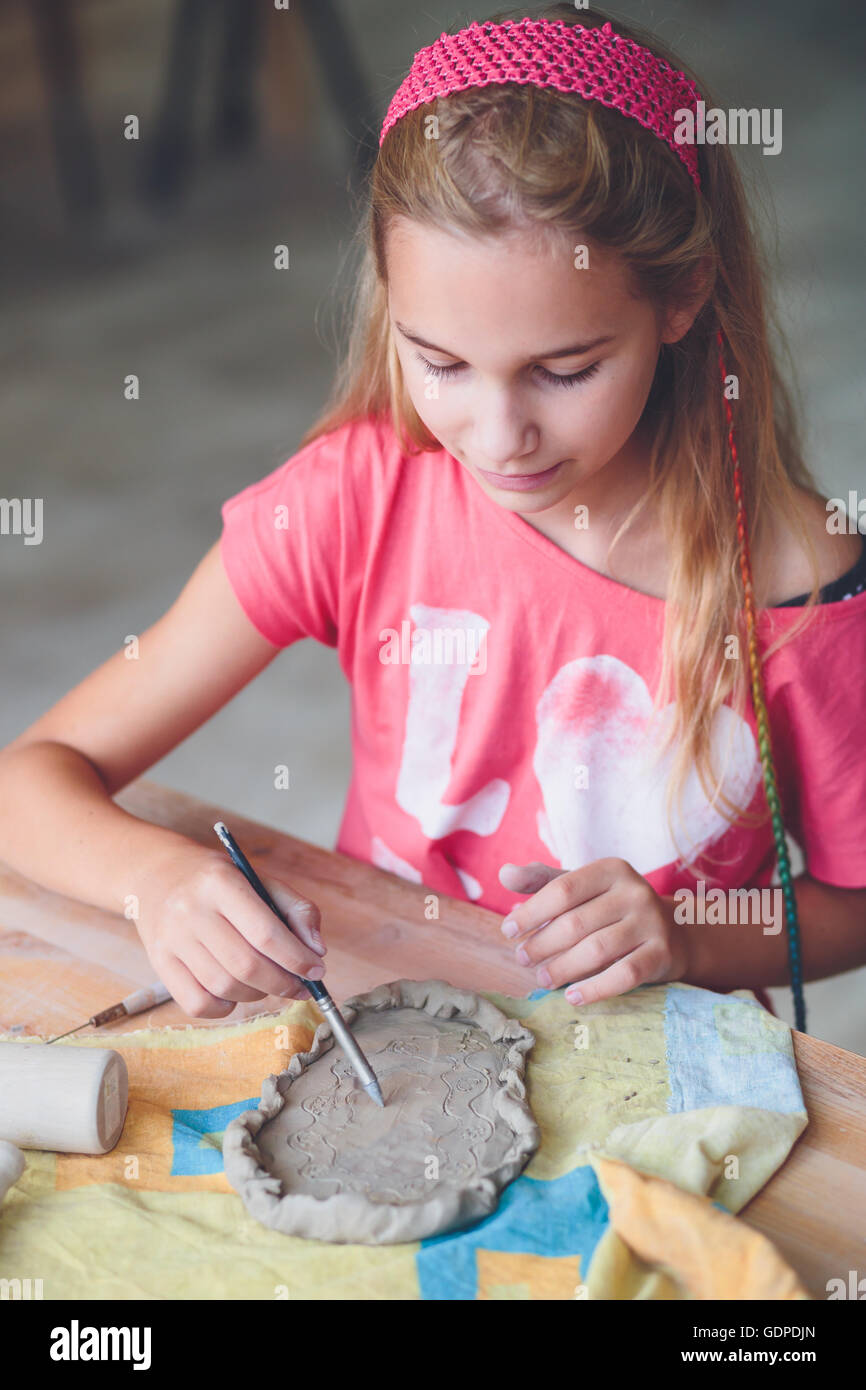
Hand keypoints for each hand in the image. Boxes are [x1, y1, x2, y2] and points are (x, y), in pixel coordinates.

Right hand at [134, 846, 326, 1017]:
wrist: (159, 875)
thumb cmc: (219, 882)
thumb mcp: (259, 880)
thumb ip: (296, 909)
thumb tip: (317, 950)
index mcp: (220, 882)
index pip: (265, 932)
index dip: (297, 958)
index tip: (317, 971)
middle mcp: (190, 910)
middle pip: (246, 965)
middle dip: (283, 983)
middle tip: (301, 986)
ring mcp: (170, 939)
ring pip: (224, 987)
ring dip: (258, 995)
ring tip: (270, 984)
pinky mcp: (159, 963)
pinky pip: (197, 1004)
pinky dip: (225, 1008)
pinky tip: (236, 993)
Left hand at [498, 857, 687, 1005]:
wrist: (674, 932)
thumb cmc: (613, 908)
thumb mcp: (583, 888)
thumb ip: (543, 881)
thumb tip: (505, 875)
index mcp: (611, 870)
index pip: (563, 889)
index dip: (532, 912)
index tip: (508, 930)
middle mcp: (634, 892)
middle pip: (576, 923)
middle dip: (542, 944)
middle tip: (522, 959)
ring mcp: (651, 923)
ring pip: (597, 950)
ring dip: (562, 968)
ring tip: (541, 978)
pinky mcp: (662, 954)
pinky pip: (623, 976)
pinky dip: (594, 989)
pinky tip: (572, 997)